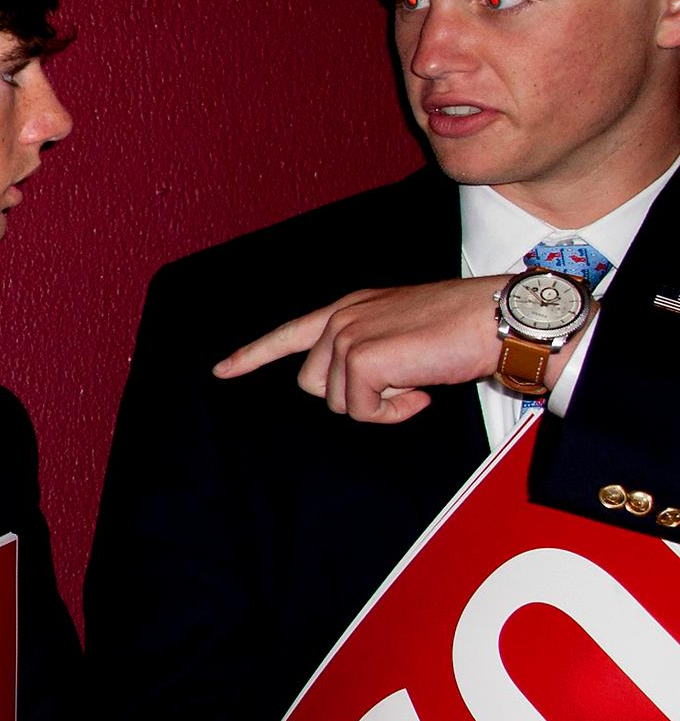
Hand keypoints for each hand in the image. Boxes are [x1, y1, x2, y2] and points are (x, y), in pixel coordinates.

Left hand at [215, 276, 510, 422]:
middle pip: (314, 384)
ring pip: (338, 402)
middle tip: (404, 385)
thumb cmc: (466, 327)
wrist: (499, 318)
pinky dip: (393, 412)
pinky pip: (362, 410)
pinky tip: (422, 389)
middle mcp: (341, 318)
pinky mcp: (362, 359)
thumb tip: (358, 387)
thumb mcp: (404, 331)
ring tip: (418, 380)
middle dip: (355, 397)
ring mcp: (348, 336)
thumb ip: (372, 351)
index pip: (290, 333)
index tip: (222, 370)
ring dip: (380, 405)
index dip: (254, 355)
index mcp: (350, 308)